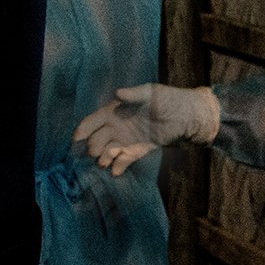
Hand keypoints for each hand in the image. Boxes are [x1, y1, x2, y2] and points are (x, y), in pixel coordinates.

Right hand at [72, 83, 221, 174]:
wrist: (187, 115)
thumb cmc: (168, 98)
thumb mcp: (150, 93)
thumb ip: (134, 94)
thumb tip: (118, 93)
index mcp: (114, 111)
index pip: (92, 122)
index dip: (83, 130)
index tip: (77, 139)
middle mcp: (117, 126)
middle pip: (98, 139)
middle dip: (94, 147)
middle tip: (96, 152)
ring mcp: (128, 139)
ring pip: (109, 151)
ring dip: (104, 158)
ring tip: (104, 163)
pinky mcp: (140, 149)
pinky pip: (126, 158)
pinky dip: (120, 165)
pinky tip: (116, 172)